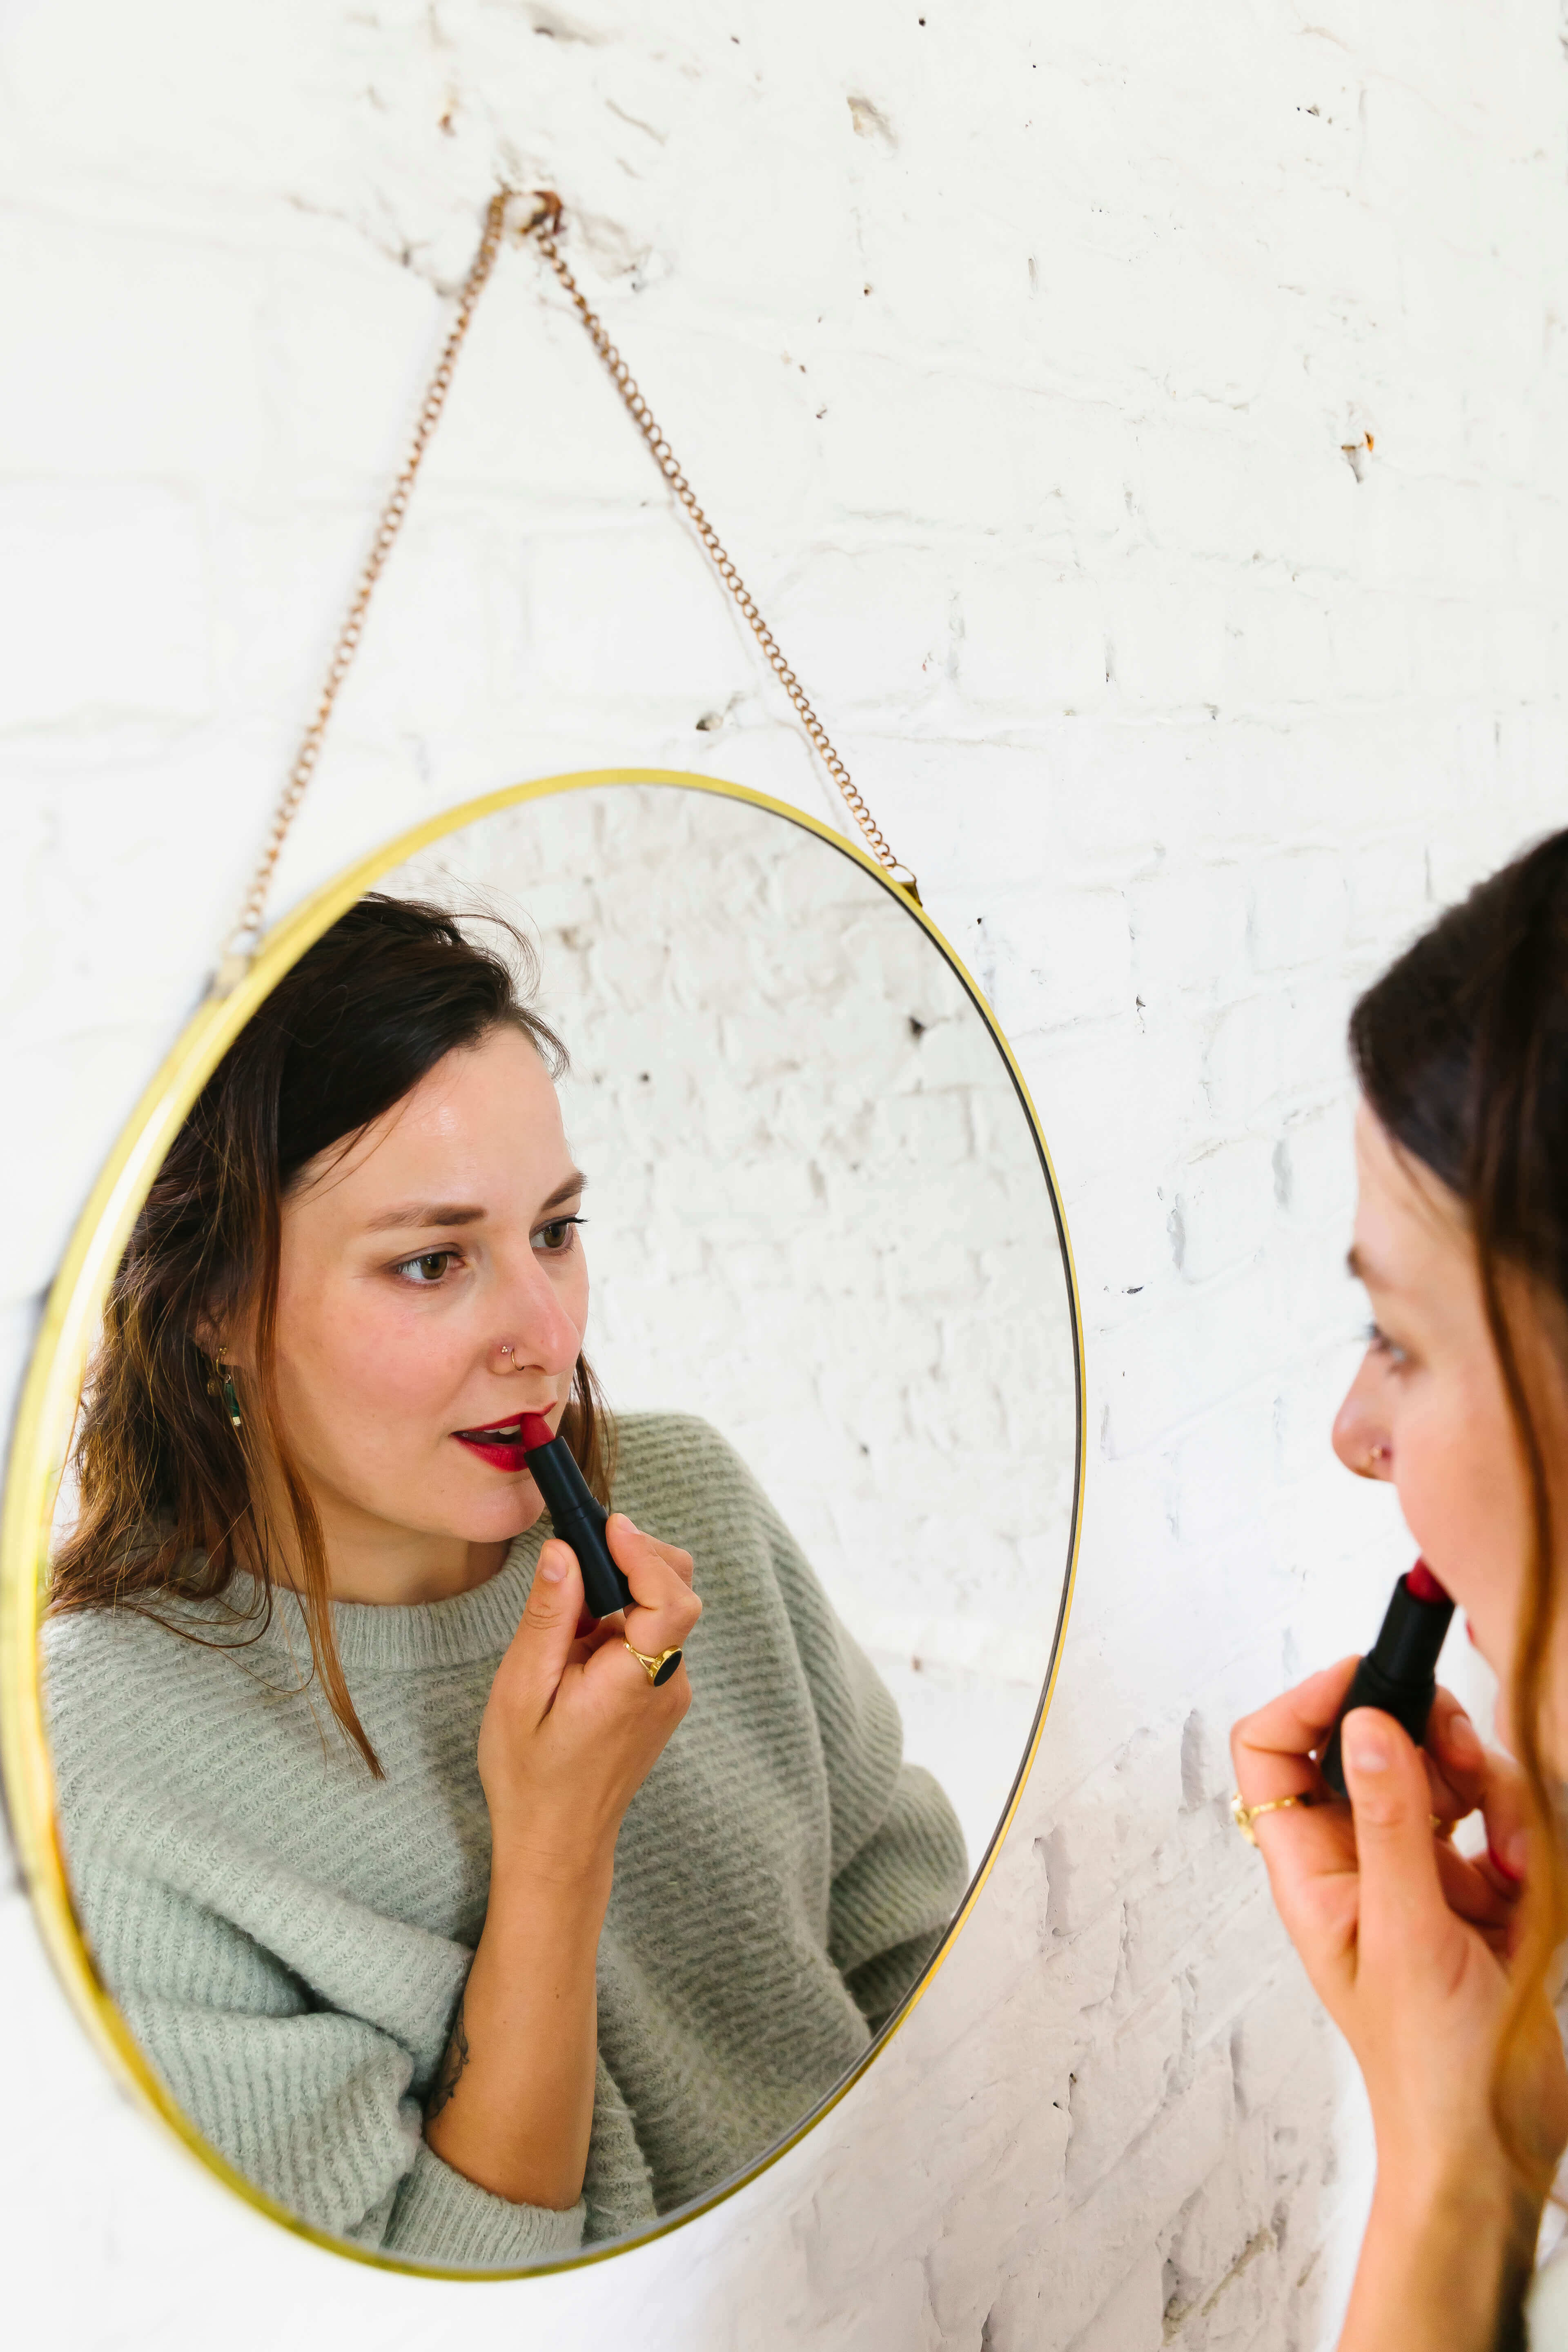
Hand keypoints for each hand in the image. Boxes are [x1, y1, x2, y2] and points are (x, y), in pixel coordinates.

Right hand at [477, 1513, 700, 1878]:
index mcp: (635, 1683)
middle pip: (678, 1594)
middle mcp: (667, 1684)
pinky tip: (577, 1644)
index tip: (609, 1524)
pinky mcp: (661, 1698)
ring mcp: (670, 1692)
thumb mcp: (522, 1690)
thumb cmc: (530, 1774)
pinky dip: (621, 1622)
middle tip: (584, 1546)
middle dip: (637, 1558)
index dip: (645, 1553)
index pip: (672, 1600)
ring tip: (566, 1613)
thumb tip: (565, 1551)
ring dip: (622, 1592)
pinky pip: (651, 1640)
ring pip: (662, 1614)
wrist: (556, 1842)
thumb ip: (549, 1617)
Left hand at [1232, 1667, 1567, 2350]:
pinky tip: (1522, 1883)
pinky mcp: (1475, 1889)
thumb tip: (1364, 1724)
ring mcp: (1419, 1872)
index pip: (1273, 1750)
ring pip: (1443, 1775)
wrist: (1496, 2142)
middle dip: (1426, 1739)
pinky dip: (1517, 1837)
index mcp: (1312, 1869)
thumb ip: (1389, 1822)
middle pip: (1371, 1745)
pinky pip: (1494, 1822)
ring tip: (1507, 1860)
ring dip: (1487, 1796)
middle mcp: (1357, 1860)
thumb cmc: (1432, 2068)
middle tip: (1463, 1758)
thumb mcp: (1408, 1935)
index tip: (1374, 1679)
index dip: (1312, 1700)